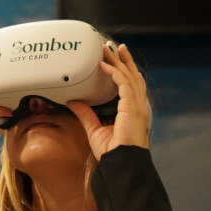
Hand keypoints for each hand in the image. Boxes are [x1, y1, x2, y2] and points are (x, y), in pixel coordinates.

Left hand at [67, 43, 149, 158]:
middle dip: (124, 61)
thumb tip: (73, 102)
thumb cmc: (113, 153)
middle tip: (116, 47)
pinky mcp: (132, 107)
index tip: (115, 62)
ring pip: (129, 76)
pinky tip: (103, 65)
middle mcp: (137, 107)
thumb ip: (85, 115)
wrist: (121, 163)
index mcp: (132, 112)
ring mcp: (137, 106)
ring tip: (110, 49)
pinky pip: (123, 83)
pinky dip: (114, 72)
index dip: (125, 72)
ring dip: (119, 61)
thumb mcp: (95, 129)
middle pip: (133, 77)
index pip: (131, 87)